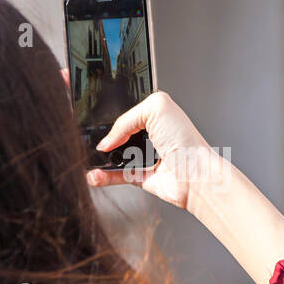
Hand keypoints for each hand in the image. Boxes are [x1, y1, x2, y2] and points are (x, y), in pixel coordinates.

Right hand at [85, 91, 214, 210]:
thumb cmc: (186, 140)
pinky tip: (95, 173)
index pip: (125, 107)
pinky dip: (103, 176)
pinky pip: (115, 176)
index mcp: (155, 112)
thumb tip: (107, 140)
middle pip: (116, 132)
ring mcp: (144, 155)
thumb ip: (125, 119)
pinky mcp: (140, 176)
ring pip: (112, 155)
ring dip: (99, 157)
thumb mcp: (155, 109)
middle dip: (101, 135)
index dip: (108, 111)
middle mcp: (149, 133)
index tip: (93, 117)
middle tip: (89, 136)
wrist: (195, 175)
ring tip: (89, 156)